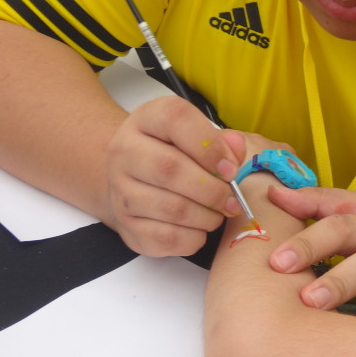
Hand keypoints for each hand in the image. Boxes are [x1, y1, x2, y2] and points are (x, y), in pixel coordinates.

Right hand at [105, 96, 249, 255]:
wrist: (135, 180)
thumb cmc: (176, 153)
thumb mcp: (199, 136)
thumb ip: (223, 141)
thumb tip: (235, 149)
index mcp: (147, 119)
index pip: (176, 119)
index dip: (209, 145)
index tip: (230, 169)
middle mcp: (125, 151)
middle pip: (170, 169)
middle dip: (213, 189)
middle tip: (233, 200)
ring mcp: (120, 190)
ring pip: (171, 208)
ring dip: (207, 216)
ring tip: (219, 213)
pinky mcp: (125, 225)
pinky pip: (166, 238)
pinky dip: (193, 237)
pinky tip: (200, 228)